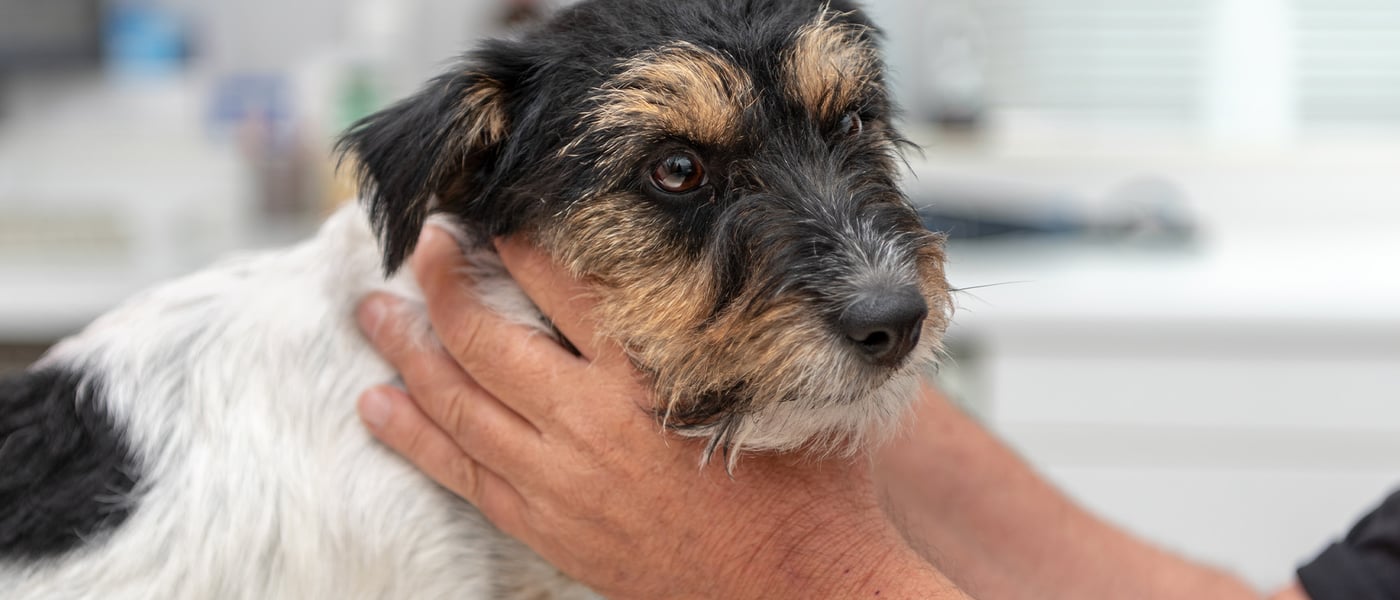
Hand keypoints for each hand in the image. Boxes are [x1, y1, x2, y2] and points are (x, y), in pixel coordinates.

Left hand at [354, 227, 961, 598]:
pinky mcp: (549, 525)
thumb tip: (724, 264)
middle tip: (419, 244)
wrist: (799, 586)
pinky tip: (378, 407)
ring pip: (458, 403)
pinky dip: (415, 437)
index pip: (563, 283)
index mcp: (649, 375)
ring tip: (373, 311)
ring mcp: (561, 478)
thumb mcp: (783, 386)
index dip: (518, 238)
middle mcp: (591, 420)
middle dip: (441, 282)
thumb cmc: (806, 485)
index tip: (489, 208)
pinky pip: (461, 474)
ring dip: (407, 352)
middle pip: (488, 336)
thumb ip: (738, 327)